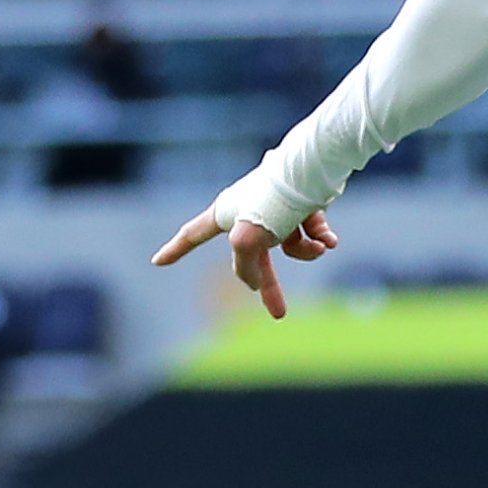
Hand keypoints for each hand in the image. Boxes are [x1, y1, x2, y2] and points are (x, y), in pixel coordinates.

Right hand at [151, 201, 338, 319]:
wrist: (311, 172)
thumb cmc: (273, 201)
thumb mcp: (247, 240)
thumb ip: (244, 265)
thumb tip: (256, 280)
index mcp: (225, 213)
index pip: (192, 235)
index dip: (175, 250)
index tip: (157, 262)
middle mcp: (248, 210)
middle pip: (255, 256)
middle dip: (270, 284)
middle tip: (279, 314)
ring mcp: (276, 207)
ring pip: (289, 244)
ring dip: (306, 251)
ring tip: (320, 246)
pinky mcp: (302, 203)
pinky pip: (309, 231)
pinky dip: (320, 237)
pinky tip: (329, 241)